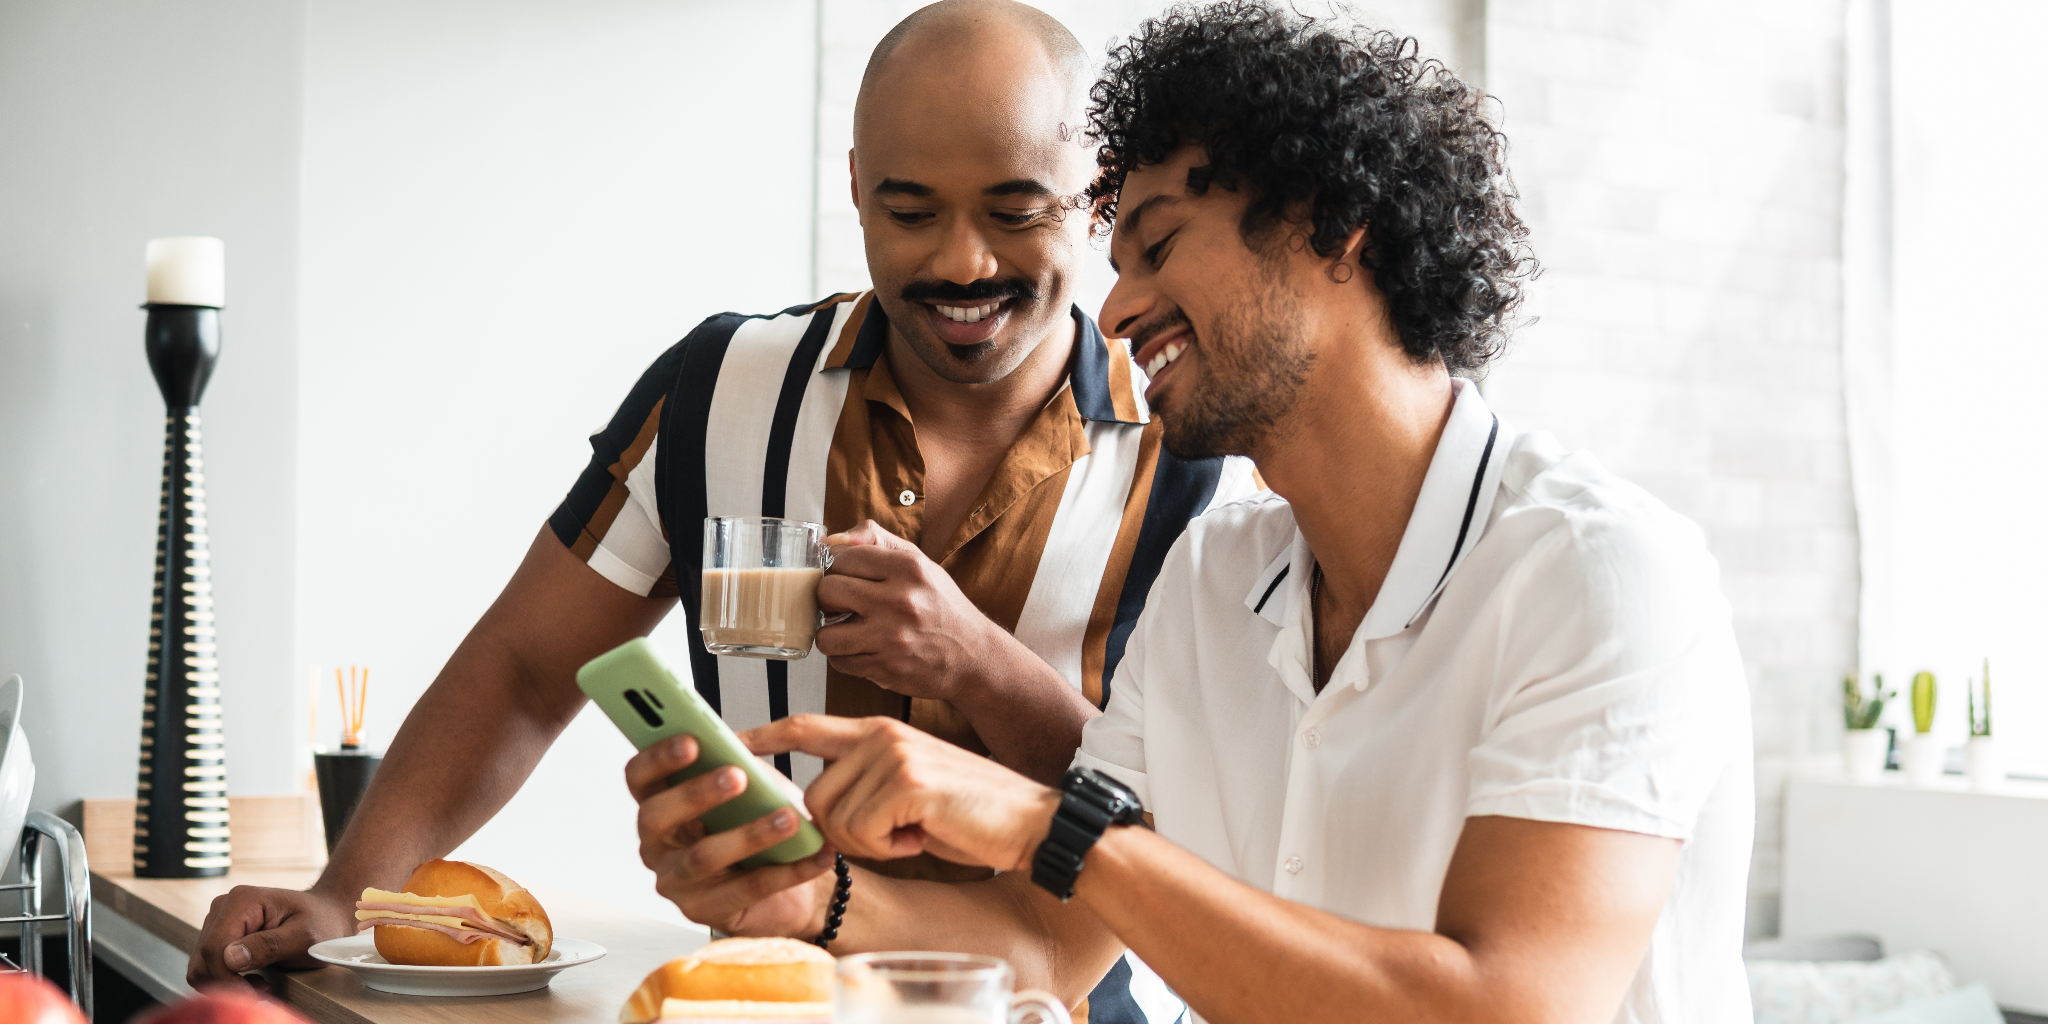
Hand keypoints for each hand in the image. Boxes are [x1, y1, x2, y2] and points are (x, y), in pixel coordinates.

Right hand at [188, 884, 358, 986]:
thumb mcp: (304, 937)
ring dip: (226, 983)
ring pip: (201, 964)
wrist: (326, 915)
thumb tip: (229, 958)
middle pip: (203, 958)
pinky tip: (252, 980)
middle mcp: (223, 906)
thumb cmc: (320, 923)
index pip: (215, 948)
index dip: (228, 977)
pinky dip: (226, 978)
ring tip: (260, 986)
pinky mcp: (219, 933)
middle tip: (262, 992)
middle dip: (228, 982)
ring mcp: (218, 919)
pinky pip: (208, 964)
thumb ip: (269, 946)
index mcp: (242, 900)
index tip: (254, 993)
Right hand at [628, 735, 838, 935]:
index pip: (640, 778)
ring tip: (788, 818)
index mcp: (660, 805)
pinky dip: (788, 870)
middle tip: (737, 776)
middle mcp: (658, 846)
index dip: (658, 758)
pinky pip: (747, 889)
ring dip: (750, 834)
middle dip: (696, 793)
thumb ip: (732, 764)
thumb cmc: (757, 824)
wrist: (788, 883)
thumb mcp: (747, 787)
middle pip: (658, 817)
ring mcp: (678, 883)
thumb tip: (731, 741)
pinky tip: (817, 853)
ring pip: (705, 856)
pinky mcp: (707, 912)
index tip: (692, 742)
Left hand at [743, 715, 1058, 871]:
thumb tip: (813, 809)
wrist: (1029, 821)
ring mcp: (893, 754)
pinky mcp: (907, 782)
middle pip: (814, 798)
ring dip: (872, 843)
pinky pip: (864, 834)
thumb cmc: (969, 812)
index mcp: (876, 730)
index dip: (763, 736)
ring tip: (915, 828)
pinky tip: (924, 834)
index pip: (805, 726)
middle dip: (847, 833)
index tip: (729, 743)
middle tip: (898, 831)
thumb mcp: (907, 789)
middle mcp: (879, 734)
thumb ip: (861, 784)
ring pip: (836, 821)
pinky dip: (892, 849)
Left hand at [817, 521, 1001, 700]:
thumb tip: (828, 541)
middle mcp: (900, 601)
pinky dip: (845, 657)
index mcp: (908, 568)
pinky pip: (840, 661)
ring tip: (846, 630)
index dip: (836, 568)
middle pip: (828, 591)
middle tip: (841, 604)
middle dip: (828, 599)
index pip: (842, 558)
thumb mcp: (919, 562)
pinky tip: (862, 649)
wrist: (973, 655)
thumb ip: (875, 540)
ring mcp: (892, 637)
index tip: (843, 578)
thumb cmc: (940, 606)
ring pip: (826, 634)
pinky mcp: (887, 668)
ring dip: (831, 633)